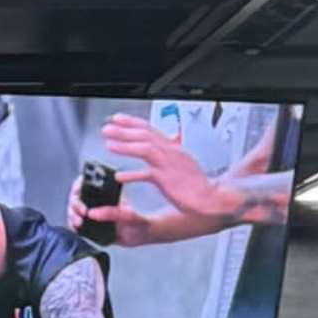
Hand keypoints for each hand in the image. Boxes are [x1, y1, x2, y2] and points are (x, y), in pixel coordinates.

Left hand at [94, 107, 291, 241]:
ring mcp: (169, 165)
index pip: (151, 129)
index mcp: (173, 148)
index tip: (118, 119)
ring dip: (125, 144)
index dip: (133, 122)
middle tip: (107, 127)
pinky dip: (132, 174)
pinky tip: (119, 177)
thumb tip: (153, 153)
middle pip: (145, 134)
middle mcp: (171, 152)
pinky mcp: (168, 180)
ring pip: (145, 147)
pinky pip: (147, 174)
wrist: (210, 199)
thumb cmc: (196, 185)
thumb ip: (166, 157)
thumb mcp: (180, 165)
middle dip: (124, 129)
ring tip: (108, 143)